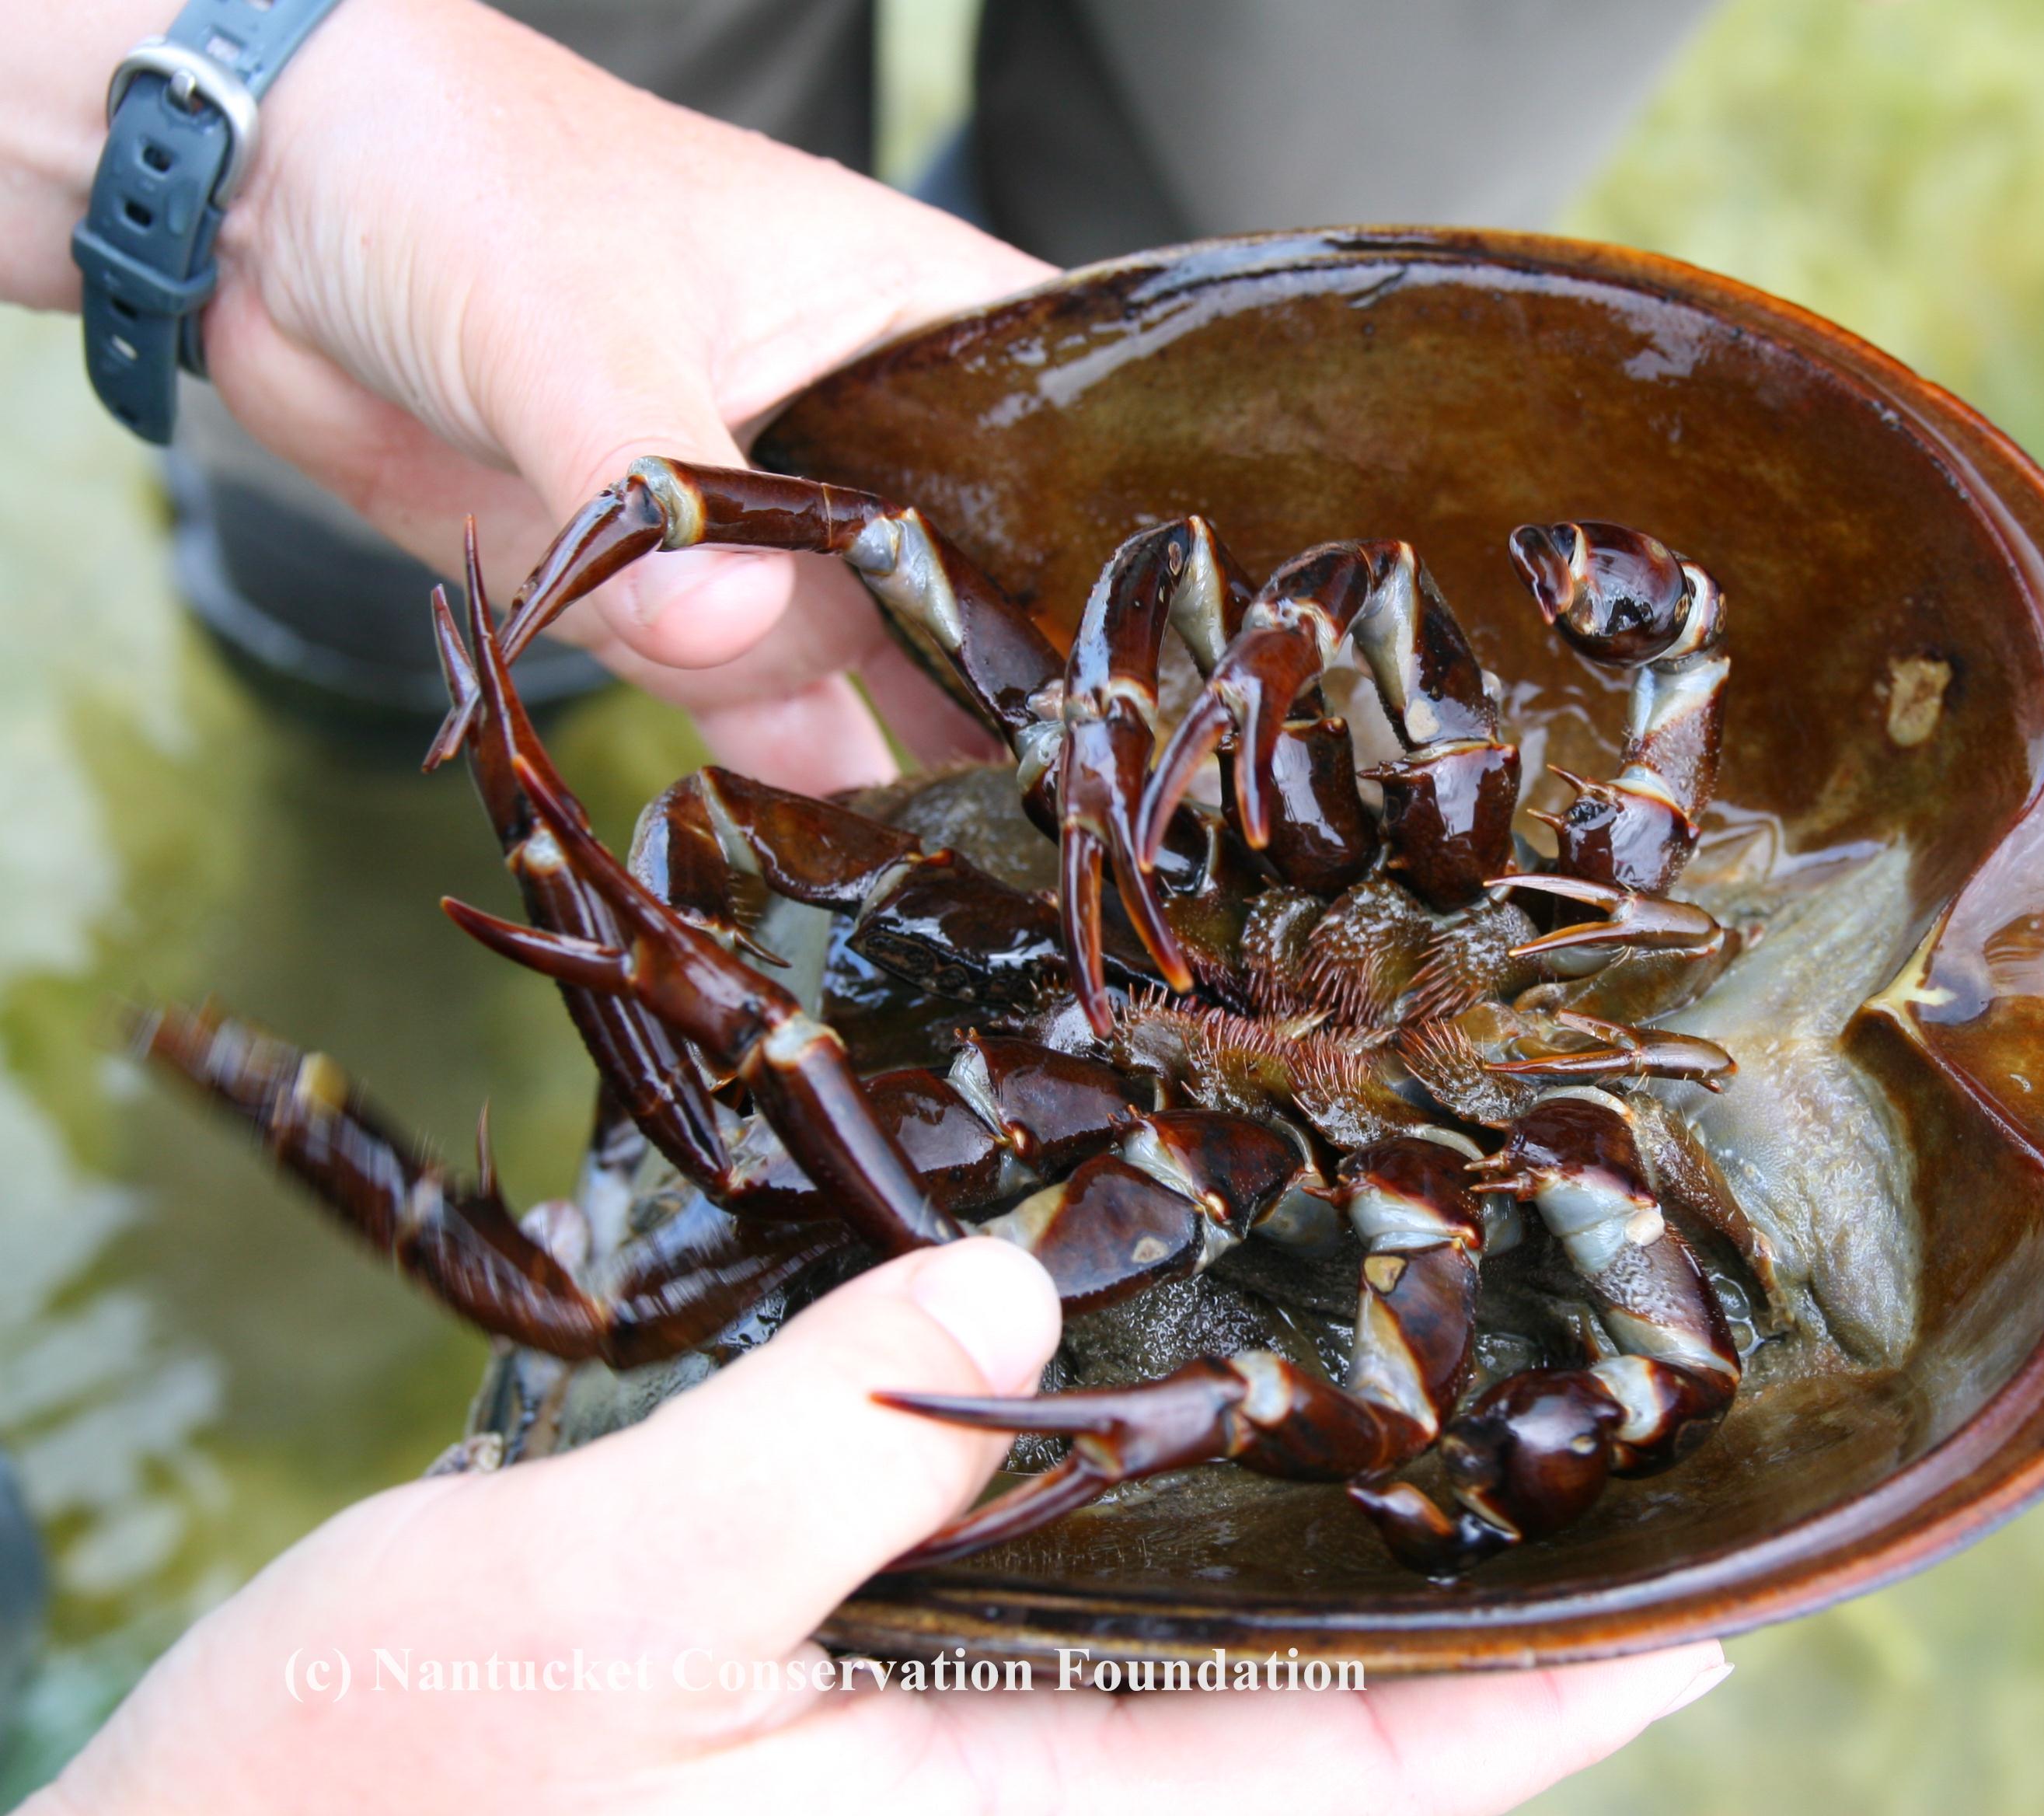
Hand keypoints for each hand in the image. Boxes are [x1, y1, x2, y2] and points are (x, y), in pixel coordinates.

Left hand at [5, 0, 1049, 787]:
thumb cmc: (455, 179)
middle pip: (994, 587)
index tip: (1171, 675)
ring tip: (981, 858)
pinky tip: (847, 863)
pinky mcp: (673, 600)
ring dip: (906, 753)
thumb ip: (654, 483)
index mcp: (903, 320)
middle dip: (1028, 695)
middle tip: (1086, 818)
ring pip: (883, 666)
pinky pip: (762, 710)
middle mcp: (863, 438)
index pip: (1066, 435)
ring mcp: (771, 530)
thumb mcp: (568, 319)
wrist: (261, 211)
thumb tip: (728, 636)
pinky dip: (791, 781)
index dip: (1118, 552)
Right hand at [28, 1240, 1728, 1814]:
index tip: (1726, 1595)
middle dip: (1494, 1616)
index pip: (1372, 1774)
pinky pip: (1093, 1648)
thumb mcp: (588, 1609)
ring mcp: (951, 1787)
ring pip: (1227, 1687)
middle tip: (1628, 1440)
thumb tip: (1021, 1281)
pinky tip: (1194, 1416)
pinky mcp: (869, 1744)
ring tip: (1466, 1401)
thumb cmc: (368, 1802)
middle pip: (1336, 1733)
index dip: (1564, 1693)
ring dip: (1353, 1569)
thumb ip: (818, 1452)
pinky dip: (1186, 1540)